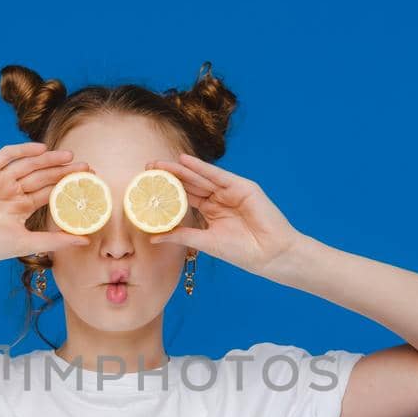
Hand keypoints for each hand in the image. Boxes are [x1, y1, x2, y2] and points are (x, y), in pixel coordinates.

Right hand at [0, 142, 93, 269]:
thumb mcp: (28, 243)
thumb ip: (57, 239)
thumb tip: (86, 241)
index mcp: (20, 207)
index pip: (49, 192)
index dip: (68, 187)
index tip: (88, 184)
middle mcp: (11, 191)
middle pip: (42, 176)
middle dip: (64, 171)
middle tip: (87, 167)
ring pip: (29, 165)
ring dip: (49, 159)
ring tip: (70, 157)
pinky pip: (6, 156)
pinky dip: (23, 151)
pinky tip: (43, 150)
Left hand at [142, 153, 303, 276]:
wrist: (270, 254)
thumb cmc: (242, 252)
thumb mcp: (205, 242)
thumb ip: (181, 236)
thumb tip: (153, 237)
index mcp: (211, 212)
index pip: (185, 197)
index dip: (167, 190)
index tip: (147, 185)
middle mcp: (219, 199)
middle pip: (190, 184)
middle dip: (169, 176)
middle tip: (147, 167)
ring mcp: (231, 191)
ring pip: (201, 177)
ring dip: (180, 169)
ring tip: (159, 163)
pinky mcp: (242, 187)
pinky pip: (218, 175)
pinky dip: (201, 167)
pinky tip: (184, 161)